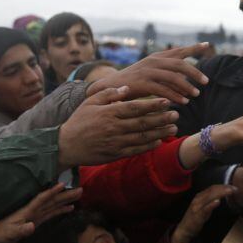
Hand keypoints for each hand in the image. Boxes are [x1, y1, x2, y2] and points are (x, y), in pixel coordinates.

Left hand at [0, 183, 81, 242]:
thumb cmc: (1, 234)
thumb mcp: (10, 234)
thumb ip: (21, 230)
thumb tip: (32, 226)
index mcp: (27, 210)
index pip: (42, 199)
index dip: (52, 192)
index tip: (63, 184)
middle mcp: (33, 210)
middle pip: (52, 200)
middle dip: (65, 194)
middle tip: (80, 189)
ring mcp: (36, 215)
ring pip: (54, 205)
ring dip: (65, 200)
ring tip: (78, 195)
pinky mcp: (36, 220)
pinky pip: (51, 213)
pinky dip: (60, 210)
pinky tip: (69, 208)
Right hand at [58, 86, 178, 167]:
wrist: (66, 145)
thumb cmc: (78, 121)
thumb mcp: (90, 102)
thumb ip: (109, 94)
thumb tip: (127, 88)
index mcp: (109, 113)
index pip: (135, 108)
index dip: (152, 105)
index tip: (166, 101)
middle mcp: (114, 128)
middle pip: (142, 123)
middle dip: (161, 119)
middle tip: (176, 115)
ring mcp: (115, 142)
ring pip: (142, 137)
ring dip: (159, 133)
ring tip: (173, 128)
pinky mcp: (115, 154)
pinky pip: (135, 150)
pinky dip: (148, 146)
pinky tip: (159, 141)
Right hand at [86, 43, 209, 104]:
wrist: (111, 87)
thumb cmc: (132, 83)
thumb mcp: (149, 72)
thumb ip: (165, 72)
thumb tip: (185, 78)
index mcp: (156, 57)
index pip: (178, 50)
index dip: (193, 48)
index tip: (207, 45)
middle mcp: (153, 61)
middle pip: (179, 64)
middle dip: (195, 72)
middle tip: (206, 81)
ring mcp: (147, 71)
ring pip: (173, 77)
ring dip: (187, 86)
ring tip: (196, 95)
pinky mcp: (142, 83)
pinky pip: (163, 89)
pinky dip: (175, 96)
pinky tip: (183, 102)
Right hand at [171, 185, 235, 242]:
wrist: (184, 229)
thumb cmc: (196, 218)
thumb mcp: (204, 207)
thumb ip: (211, 201)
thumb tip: (221, 197)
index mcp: (200, 196)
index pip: (213, 188)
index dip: (223, 186)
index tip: (233, 187)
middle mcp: (198, 199)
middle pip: (212, 190)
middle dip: (224, 188)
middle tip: (235, 188)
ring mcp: (197, 206)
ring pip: (209, 197)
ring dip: (220, 193)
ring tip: (230, 191)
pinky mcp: (197, 215)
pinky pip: (205, 208)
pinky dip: (211, 204)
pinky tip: (218, 201)